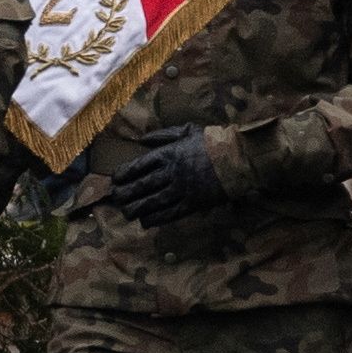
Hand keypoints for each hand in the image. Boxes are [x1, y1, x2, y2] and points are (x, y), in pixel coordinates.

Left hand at [107, 126, 224, 225]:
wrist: (236, 159)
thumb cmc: (212, 143)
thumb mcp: (187, 130)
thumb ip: (163, 135)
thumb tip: (142, 139)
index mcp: (168, 153)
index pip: (139, 166)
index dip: (124, 174)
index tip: (115, 180)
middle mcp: (171, 173)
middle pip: (141, 186)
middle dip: (125, 194)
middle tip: (115, 199)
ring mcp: (181, 190)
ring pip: (152, 202)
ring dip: (136, 209)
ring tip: (126, 213)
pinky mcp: (192, 204)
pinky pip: (169, 214)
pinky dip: (156, 219)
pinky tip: (145, 221)